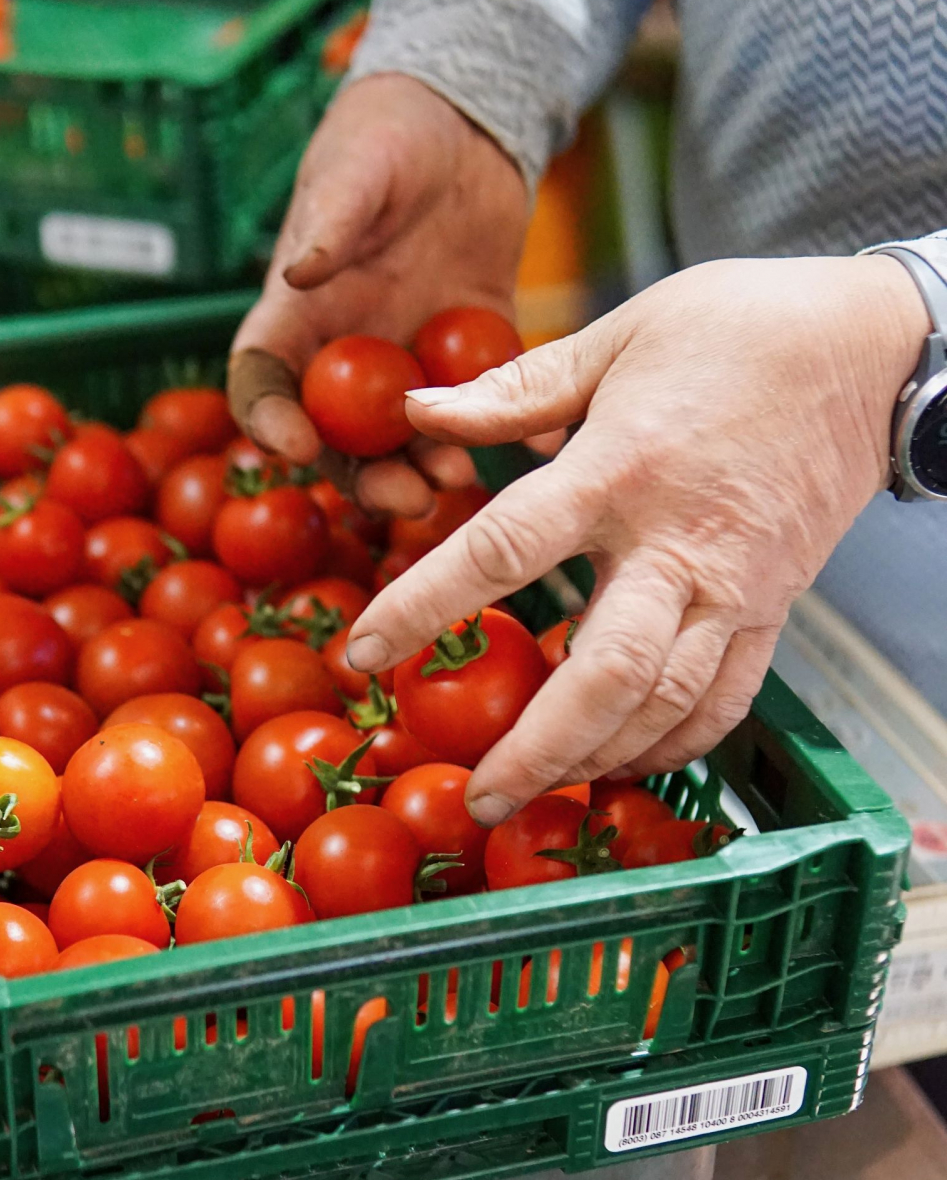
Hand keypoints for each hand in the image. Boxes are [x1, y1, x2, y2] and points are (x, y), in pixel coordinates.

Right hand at [229, 73, 528, 515]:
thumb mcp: (355, 169)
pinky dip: (515, 428)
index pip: (265, 382)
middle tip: (404, 496)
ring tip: (460, 476)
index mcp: (300, 317)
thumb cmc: (386, 138)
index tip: (296, 447)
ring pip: (414, 438)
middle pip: (343, 440)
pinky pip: (491, 402)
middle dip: (369, 477)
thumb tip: (299, 272)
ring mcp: (412, 362)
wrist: (462, 125)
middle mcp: (351, 354)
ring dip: (432, 465)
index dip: (269, 422)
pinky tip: (539, 443)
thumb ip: (330, 221)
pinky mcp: (473, 353)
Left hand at [345, 255, 929, 823]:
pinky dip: (673, 745)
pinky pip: (727, 700)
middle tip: (474, 793)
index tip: (364, 654)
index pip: (504, 550)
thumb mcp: (618, 335)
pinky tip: (623, 763)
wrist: (872, 347)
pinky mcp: (776, 610)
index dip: (425, 606)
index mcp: (620, 467)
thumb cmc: (738, 328)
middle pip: (603, 670)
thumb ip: (515, 388)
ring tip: (533, 793)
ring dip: (596, 760)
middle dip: (534, 746)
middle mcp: (679, 543)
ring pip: (667, 703)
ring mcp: (736, 587)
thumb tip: (421, 411)